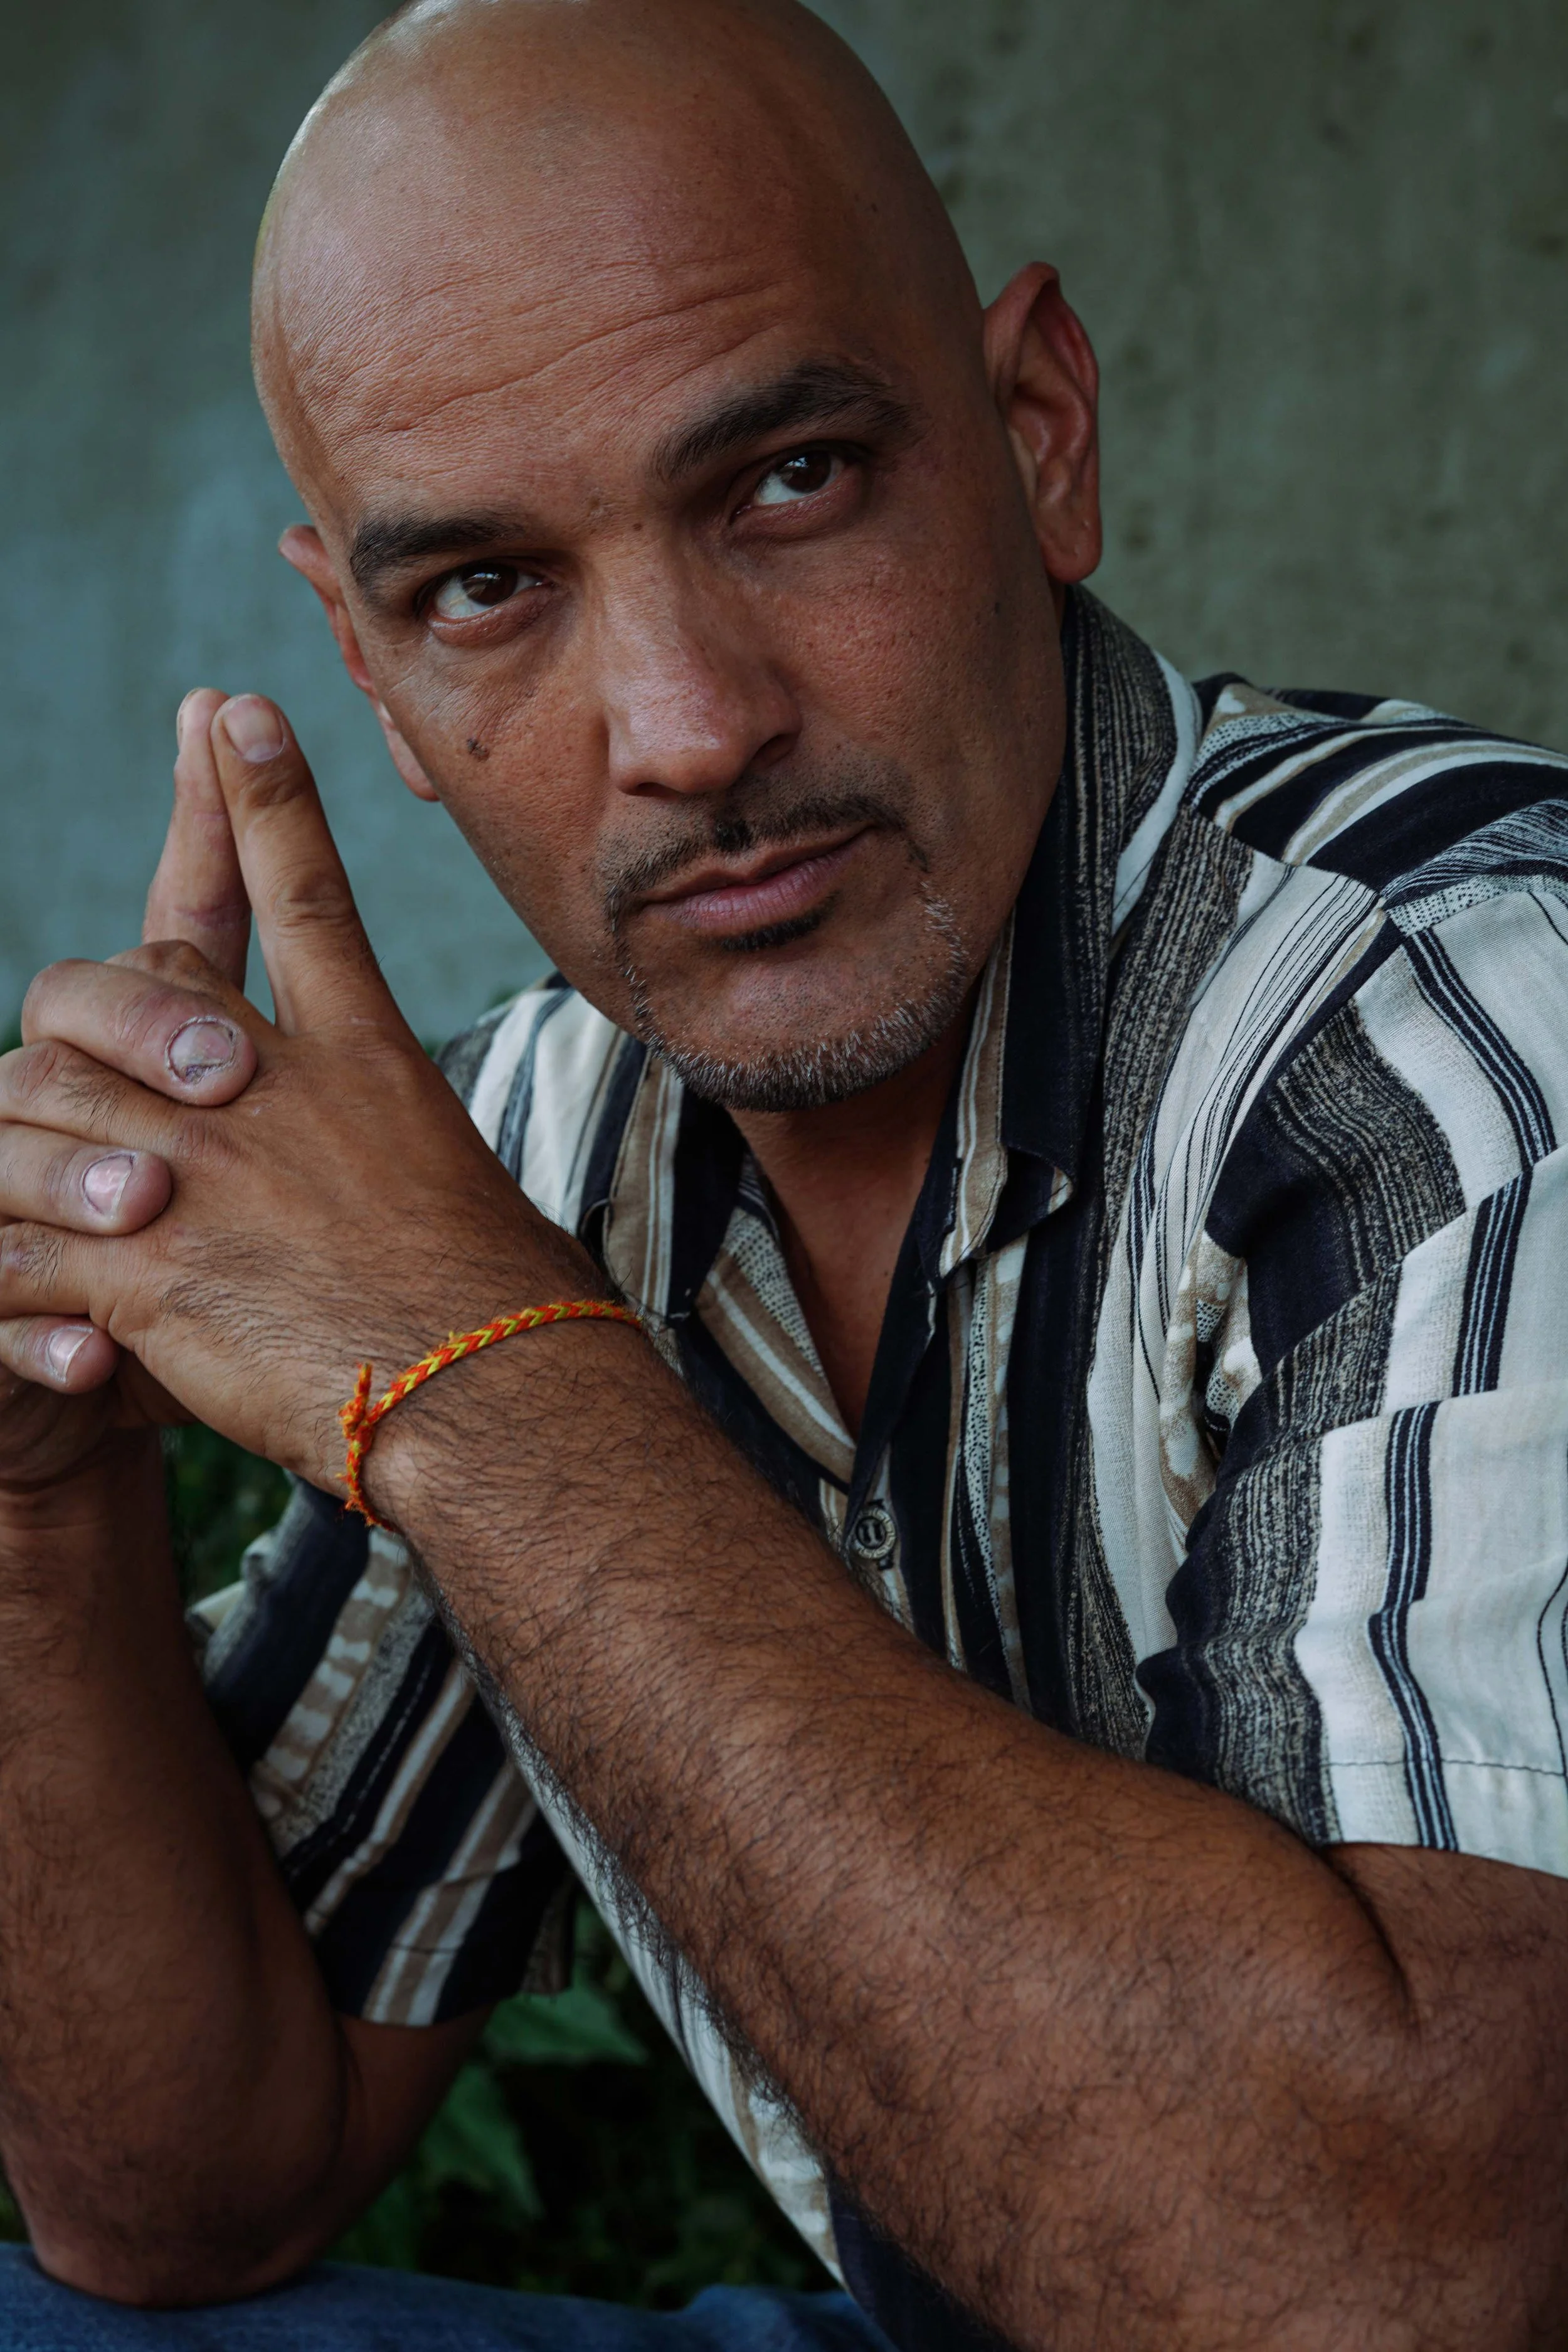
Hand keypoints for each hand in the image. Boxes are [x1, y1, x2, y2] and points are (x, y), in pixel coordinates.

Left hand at [0, 694, 592, 1503]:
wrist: (493, 1399)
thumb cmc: (507, 1314)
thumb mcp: (463, 1185)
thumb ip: (391, 1143)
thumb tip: (386, 1154)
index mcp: (362, 1063)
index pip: (300, 895)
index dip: (260, 798)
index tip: (229, 711)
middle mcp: (272, 1092)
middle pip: (127, 990)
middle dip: (88, 1018)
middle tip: (81, 1057)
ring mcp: (200, 1167)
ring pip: (42, 1095)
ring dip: (21, 1142)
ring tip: (66, 1206)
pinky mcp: (145, 1262)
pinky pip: (19, 1236)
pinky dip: (9, 1269)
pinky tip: (44, 1314)